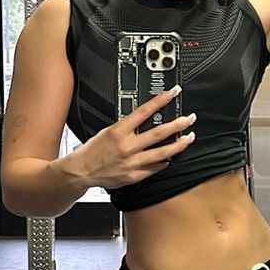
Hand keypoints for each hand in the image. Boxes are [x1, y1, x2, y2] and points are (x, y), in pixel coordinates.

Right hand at [61, 87, 196, 189]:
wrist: (81, 171)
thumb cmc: (92, 150)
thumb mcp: (107, 131)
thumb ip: (127, 126)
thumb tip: (144, 118)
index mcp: (118, 131)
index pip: (144, 112)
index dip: (160, 101)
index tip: (173, 94)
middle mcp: (126, 146)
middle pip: (159, 133)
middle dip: (178, 125)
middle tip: (189, 119)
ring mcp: (132, 162)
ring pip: (162, 153)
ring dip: (178, 145)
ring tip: (188, 138)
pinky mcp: (134, 176)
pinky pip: (154, 169)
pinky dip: (164, 162)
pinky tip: (171, 157)